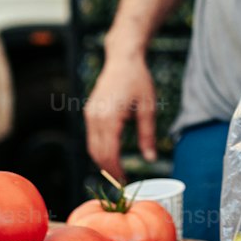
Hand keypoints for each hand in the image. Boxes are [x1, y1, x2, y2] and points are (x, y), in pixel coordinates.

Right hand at [84, 53, 156, 181]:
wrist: (123, 59)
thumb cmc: (138, 81)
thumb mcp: (148, 108)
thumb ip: (148, 135)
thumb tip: (151, 159)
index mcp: (110, 117)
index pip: (110, 153)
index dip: (117, 170)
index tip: (126, 182)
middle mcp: (95, 117)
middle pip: (98, 153)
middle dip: (108, 169)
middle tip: (122, 182)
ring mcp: (90, 114)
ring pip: (91, 147)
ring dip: (102, 161)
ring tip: (117, 172)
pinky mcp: (89, 112)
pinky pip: (91, 137)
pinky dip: (98, 149)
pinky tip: (111, 155)